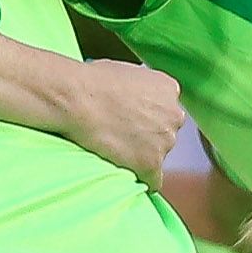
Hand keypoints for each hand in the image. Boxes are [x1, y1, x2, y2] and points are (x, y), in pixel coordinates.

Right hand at [51, 55, 190, 181]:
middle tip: (120, 136)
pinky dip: (140, 179)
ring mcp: (165, 141)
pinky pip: (152, 181)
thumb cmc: (91, 82)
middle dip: (148, 137)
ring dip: (141, 156)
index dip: (146, 117)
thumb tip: (132, 95)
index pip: (166, 111)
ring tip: (114, 151)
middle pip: (165, 133)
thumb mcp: (126, 72)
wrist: (78, 99)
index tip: (129, 121)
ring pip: (158, 156)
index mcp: (169, 90)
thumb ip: (140, 87)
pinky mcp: (151, 164)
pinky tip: (124, 173)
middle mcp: (174, 115)